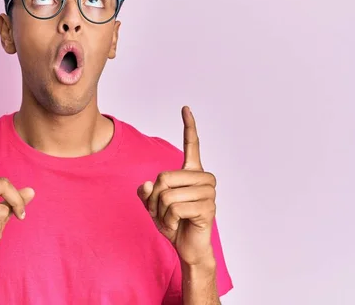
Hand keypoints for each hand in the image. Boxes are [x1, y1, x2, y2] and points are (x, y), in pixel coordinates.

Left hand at [137, 106, 216, 264]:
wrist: (187, 246)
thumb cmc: (173, 222)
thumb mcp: (153, 205)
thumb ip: (146, 192)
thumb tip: (146, 185)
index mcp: (192, 172)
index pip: (191, 145)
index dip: (188, 126)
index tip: (185, 108)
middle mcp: (203, 178)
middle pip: (164, 177)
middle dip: (155, 198)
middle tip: (162, 211)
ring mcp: (208, 193)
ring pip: (167, 194)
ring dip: (160, 211)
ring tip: (171, 218)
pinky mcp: (208, 208)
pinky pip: (174, 208)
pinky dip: (167, 220)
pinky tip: (176, 225)